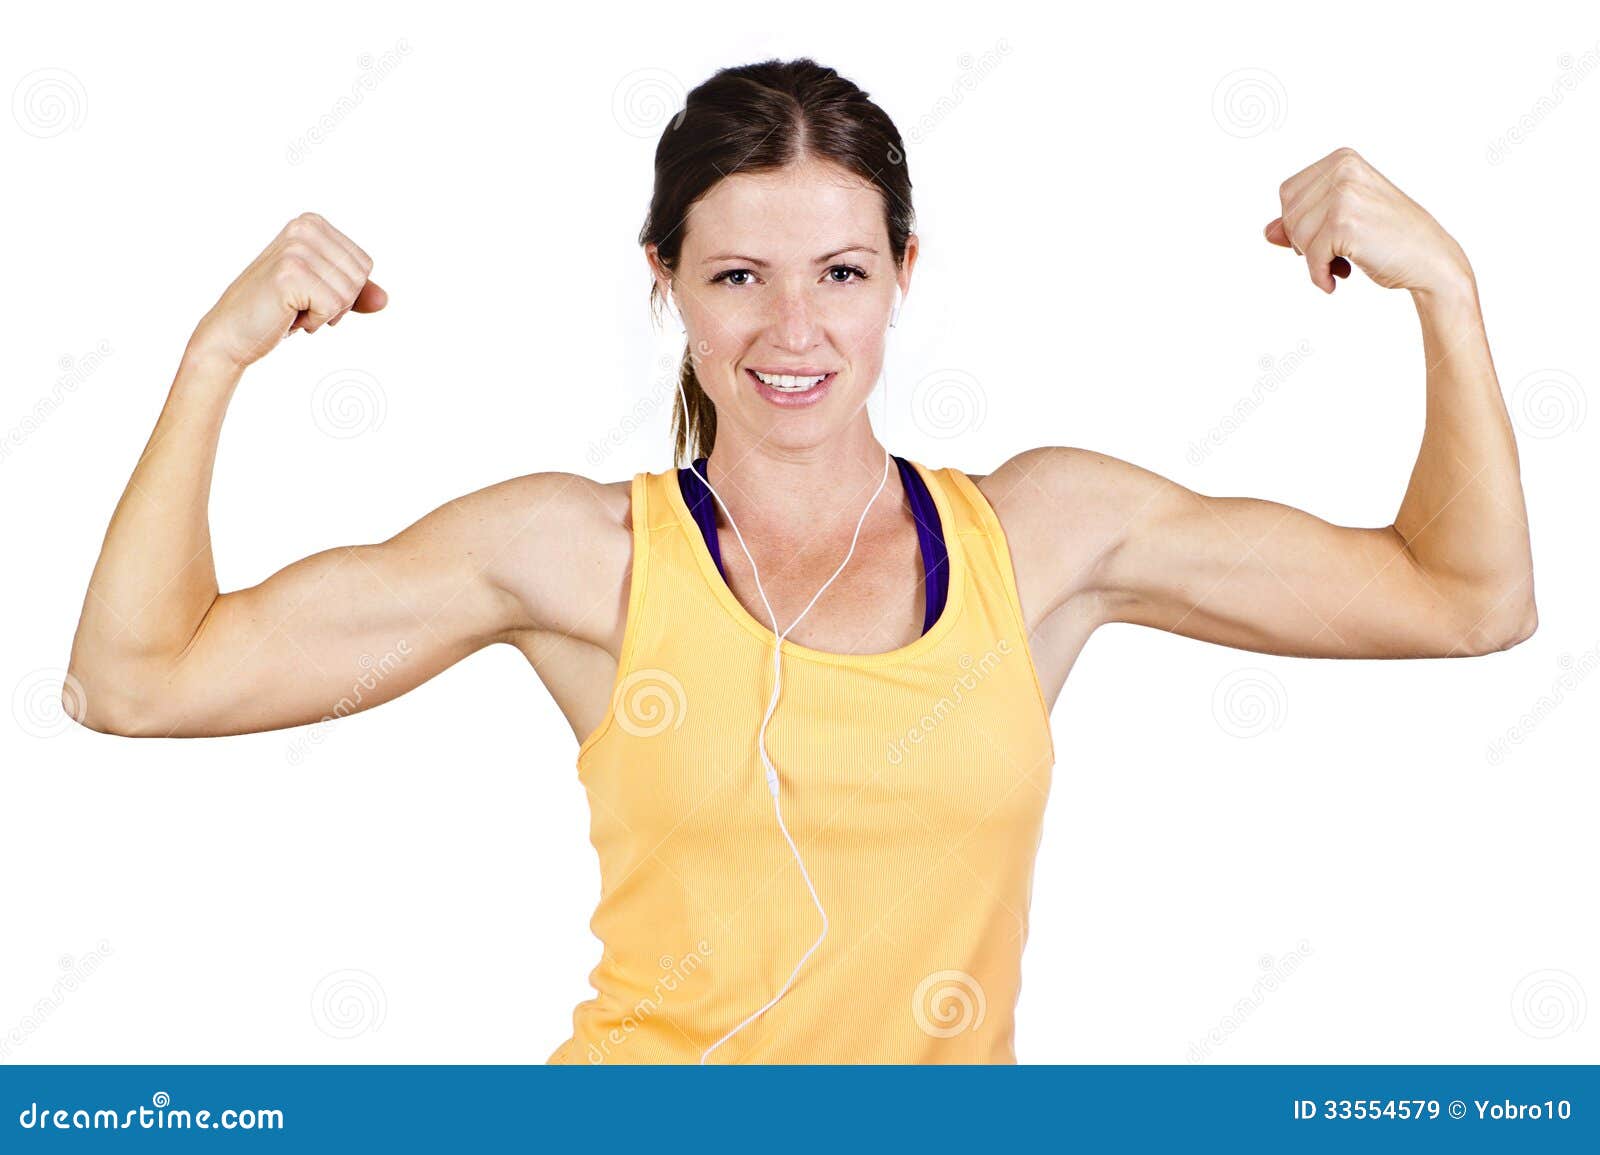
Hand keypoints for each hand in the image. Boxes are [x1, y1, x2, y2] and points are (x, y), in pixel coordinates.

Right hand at [188, 212, 387, 369]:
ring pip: (349, 293)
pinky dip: (314, 321)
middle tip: (301, 304)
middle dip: (337, 303)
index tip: (310, 292)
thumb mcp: (323, 295)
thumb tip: (385, 300)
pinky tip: (288, 316)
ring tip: (292, 308)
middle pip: (360, 277)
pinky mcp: (290, 273)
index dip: (345, 291)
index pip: (364, 264)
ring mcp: (295, 248)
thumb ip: (356, 293)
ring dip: (325, 313)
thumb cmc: (277, 311)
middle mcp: (304, 228)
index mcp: (312, 223)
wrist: (231, 333)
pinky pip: (333, 307)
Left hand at [1262, 148, 1470, 295]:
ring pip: (1297, 236)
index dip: (1298, 223)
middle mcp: (1343, 169)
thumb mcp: (1342, 222)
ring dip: (1314, 260)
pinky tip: (1336, 280)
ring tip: (1340, 263)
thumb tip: (1267, 231)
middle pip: (1288, 214)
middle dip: (1303, 241)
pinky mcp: (1344, 222)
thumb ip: (1304, 222)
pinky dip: (1319, 276)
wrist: (1431, 259)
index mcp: (1342, 160)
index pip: (1288, 193)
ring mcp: (1344, 193)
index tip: (1323, 237)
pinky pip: (1310, 257)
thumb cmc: (1388, 240)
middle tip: (1333, 254)